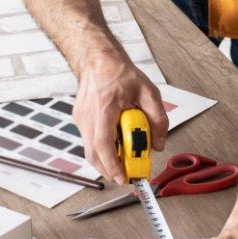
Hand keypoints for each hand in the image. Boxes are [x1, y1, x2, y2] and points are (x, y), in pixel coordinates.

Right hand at [71, 53, 168, 183]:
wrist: (98, 60)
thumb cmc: (120, 74)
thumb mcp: (148, 92)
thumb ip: (158, 119)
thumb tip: (158, 144)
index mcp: (104, 107)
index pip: (103, 143)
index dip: (112, 164)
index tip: (122, 177)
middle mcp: (88, 116)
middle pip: (93, 154)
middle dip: (109, 171)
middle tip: (126, 177)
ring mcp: (81, 119)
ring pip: (89, 151)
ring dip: (105, 163)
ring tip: (123, 165)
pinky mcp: (80, 121)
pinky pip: (89, 142)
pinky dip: (101, 151)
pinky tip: (115, 148)